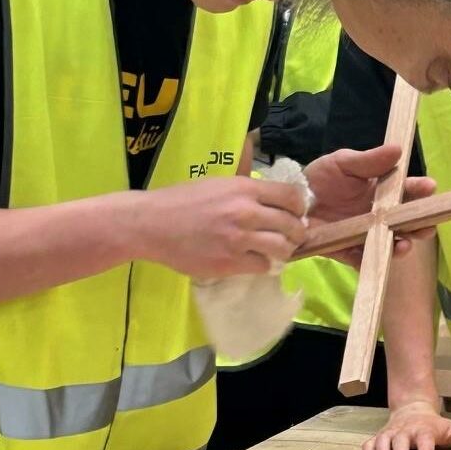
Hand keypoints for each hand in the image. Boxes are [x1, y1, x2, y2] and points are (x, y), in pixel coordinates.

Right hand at [139, 177, 308, 277]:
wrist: (151, 224)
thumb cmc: (181, 201)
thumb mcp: (217, 183)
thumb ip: (246, 190)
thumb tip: (274, 197)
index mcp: (244, 188)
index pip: (292, 196)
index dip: (299, 207)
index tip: (296, 213)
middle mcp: (245, 212)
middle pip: (292, 225)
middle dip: (296, 232)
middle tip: (290, 236)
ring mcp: (238, 239)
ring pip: (282, 249)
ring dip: (283, 251)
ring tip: (275, 250)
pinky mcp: (229, 263)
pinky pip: (262, 266)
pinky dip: (261, 264)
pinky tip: (252, 260)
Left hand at [305, 146, 435, 266]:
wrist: (292, 201)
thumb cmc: (320, 178)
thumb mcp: (343, 163)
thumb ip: (369, 160)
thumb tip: (398, 150)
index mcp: (381, 191)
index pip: (407, 191)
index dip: (420, 190)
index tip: (429, 187)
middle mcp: (378, 215)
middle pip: (406, 222)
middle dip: (420, 224)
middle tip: (427, 225)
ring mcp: (364, 235)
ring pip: (390, 243)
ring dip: (401, 244)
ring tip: (405, 244)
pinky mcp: (347, 251)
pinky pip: (363, 260)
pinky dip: (372, 260)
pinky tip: (378, 257)